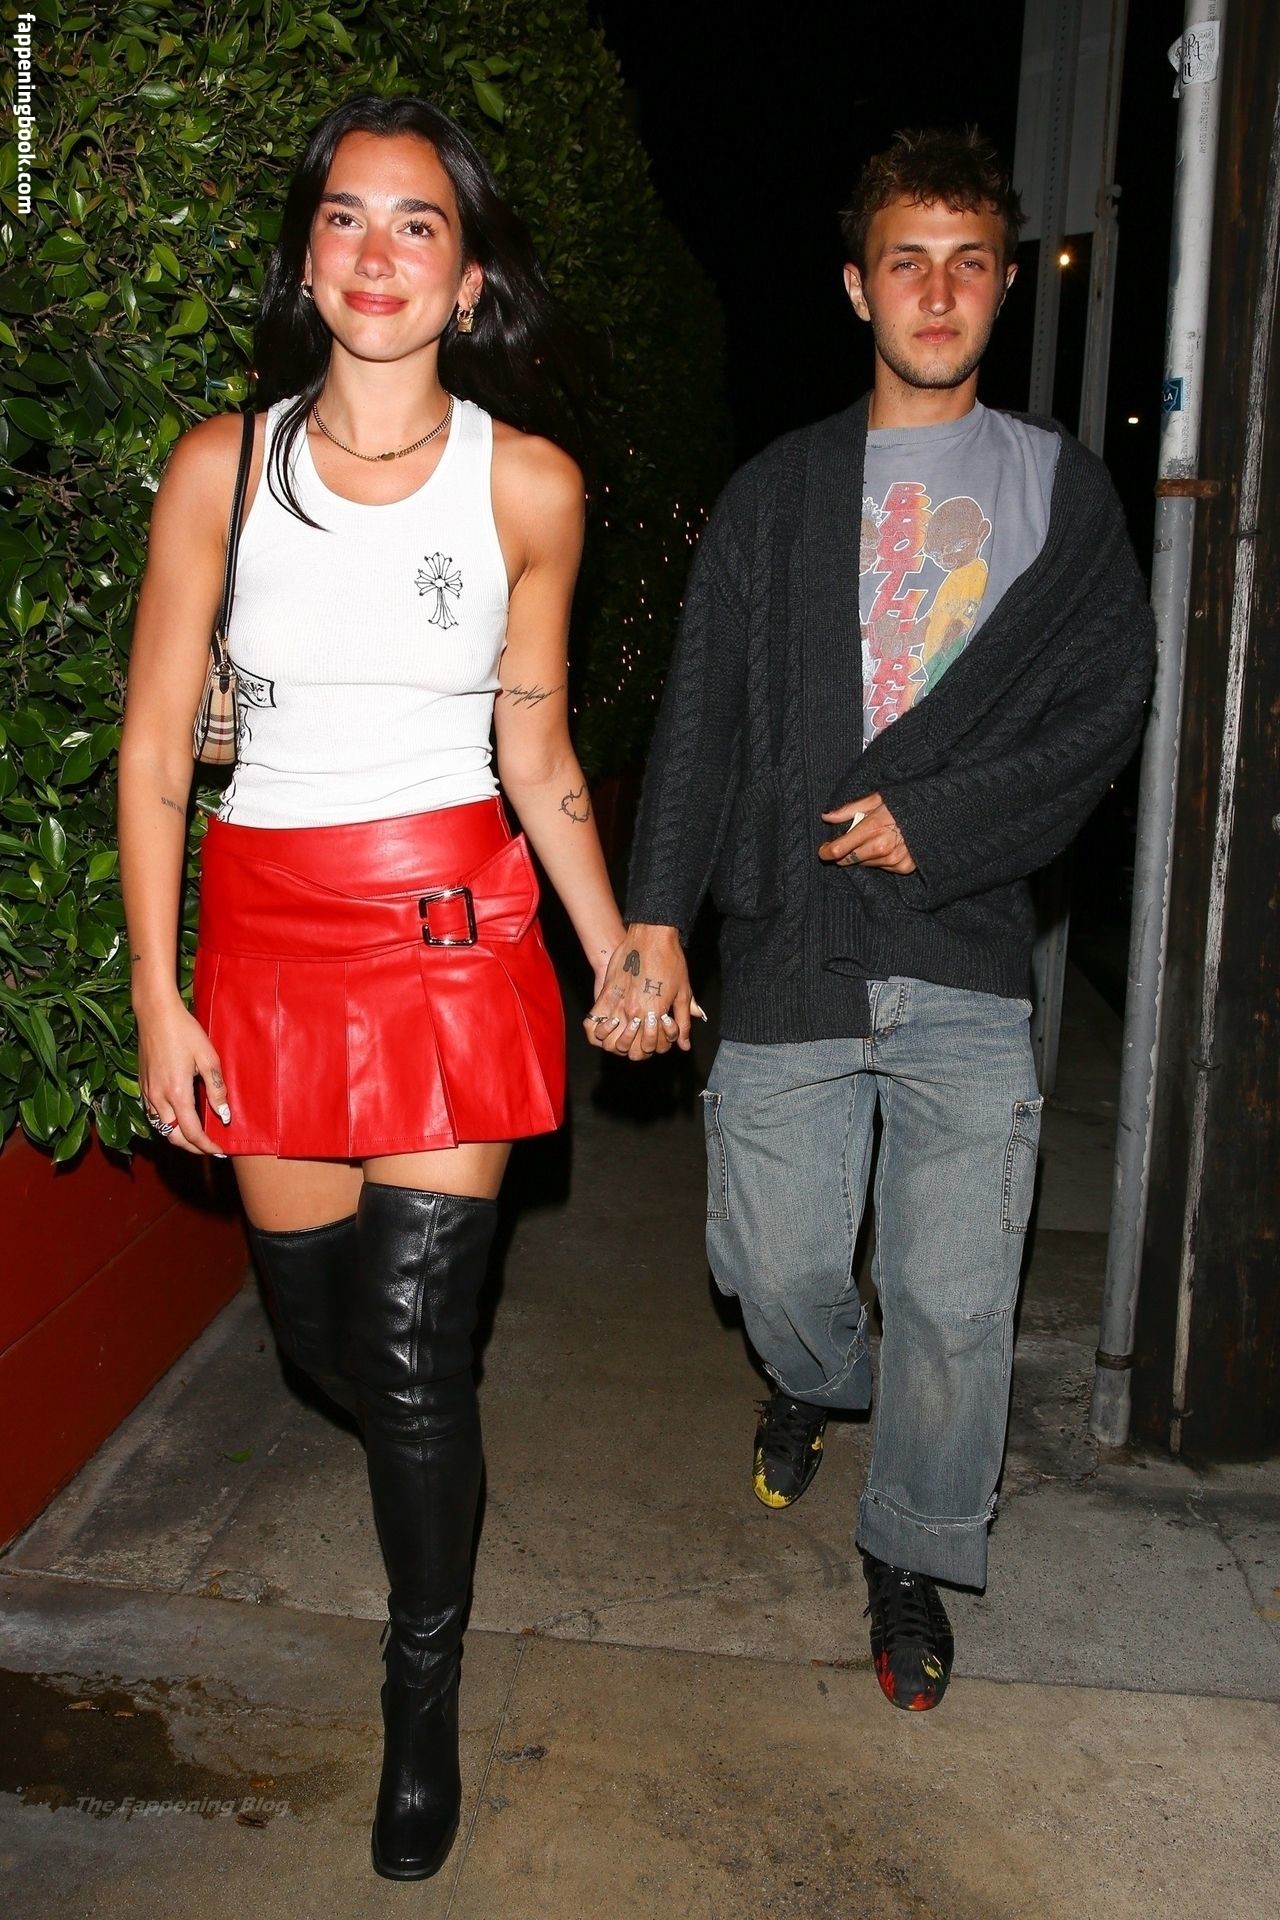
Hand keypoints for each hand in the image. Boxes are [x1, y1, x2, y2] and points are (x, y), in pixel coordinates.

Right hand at [135, 991, 231, 1154]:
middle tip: (209, 1148)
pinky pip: (153, 1114)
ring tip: (196, 1136)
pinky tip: (178, 1118)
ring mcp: (147, 1092)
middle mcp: (159, 1098)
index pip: (192, 1133)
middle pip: (173, 1136)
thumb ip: (217, 1089)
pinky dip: (166, 1124)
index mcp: (177, 1093)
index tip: (219, 1151)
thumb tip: (224, 1116)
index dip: (206, 1146)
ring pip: (161, 1127)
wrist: (155, 1014)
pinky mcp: (142, 1085)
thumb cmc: (185, 1032)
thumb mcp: (209, 1058)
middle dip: (192, 1147)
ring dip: (178, 1137)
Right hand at [584, 924, 697, 1060]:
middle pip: (632, 1050)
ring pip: (613, 1041)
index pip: (653, 1047)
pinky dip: (599, 1032)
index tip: (659, 1034)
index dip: (658, 1046)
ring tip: (628, 1033)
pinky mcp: (605, 994)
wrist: (652, 935)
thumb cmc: (670, 961)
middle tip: (644, 1036)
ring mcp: (618, 1004)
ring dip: (620, 1043)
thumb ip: (683, 1022)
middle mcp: (634, 1012)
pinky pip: (594, 1023)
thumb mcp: (683, 992)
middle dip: (640, 1049)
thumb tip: (684, 1044)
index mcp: (655, 1013)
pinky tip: (609, 1026)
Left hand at [818, 792, 915, 873]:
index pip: (838, 849)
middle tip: (848, 843)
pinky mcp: (904, 867)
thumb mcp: (877, 799)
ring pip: (866, 864)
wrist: (938, 813)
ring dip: (864, 856)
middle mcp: (882, 847)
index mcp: (872, 828)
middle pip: (849, 860)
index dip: (826, 851)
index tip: (824, 849)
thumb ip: (850, 809)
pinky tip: (889, 847)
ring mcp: (894, 859)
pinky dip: (881, 860)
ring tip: (876, 839)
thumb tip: (826, 816)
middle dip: (844, 853)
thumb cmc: (906, 803)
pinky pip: (883, 868)